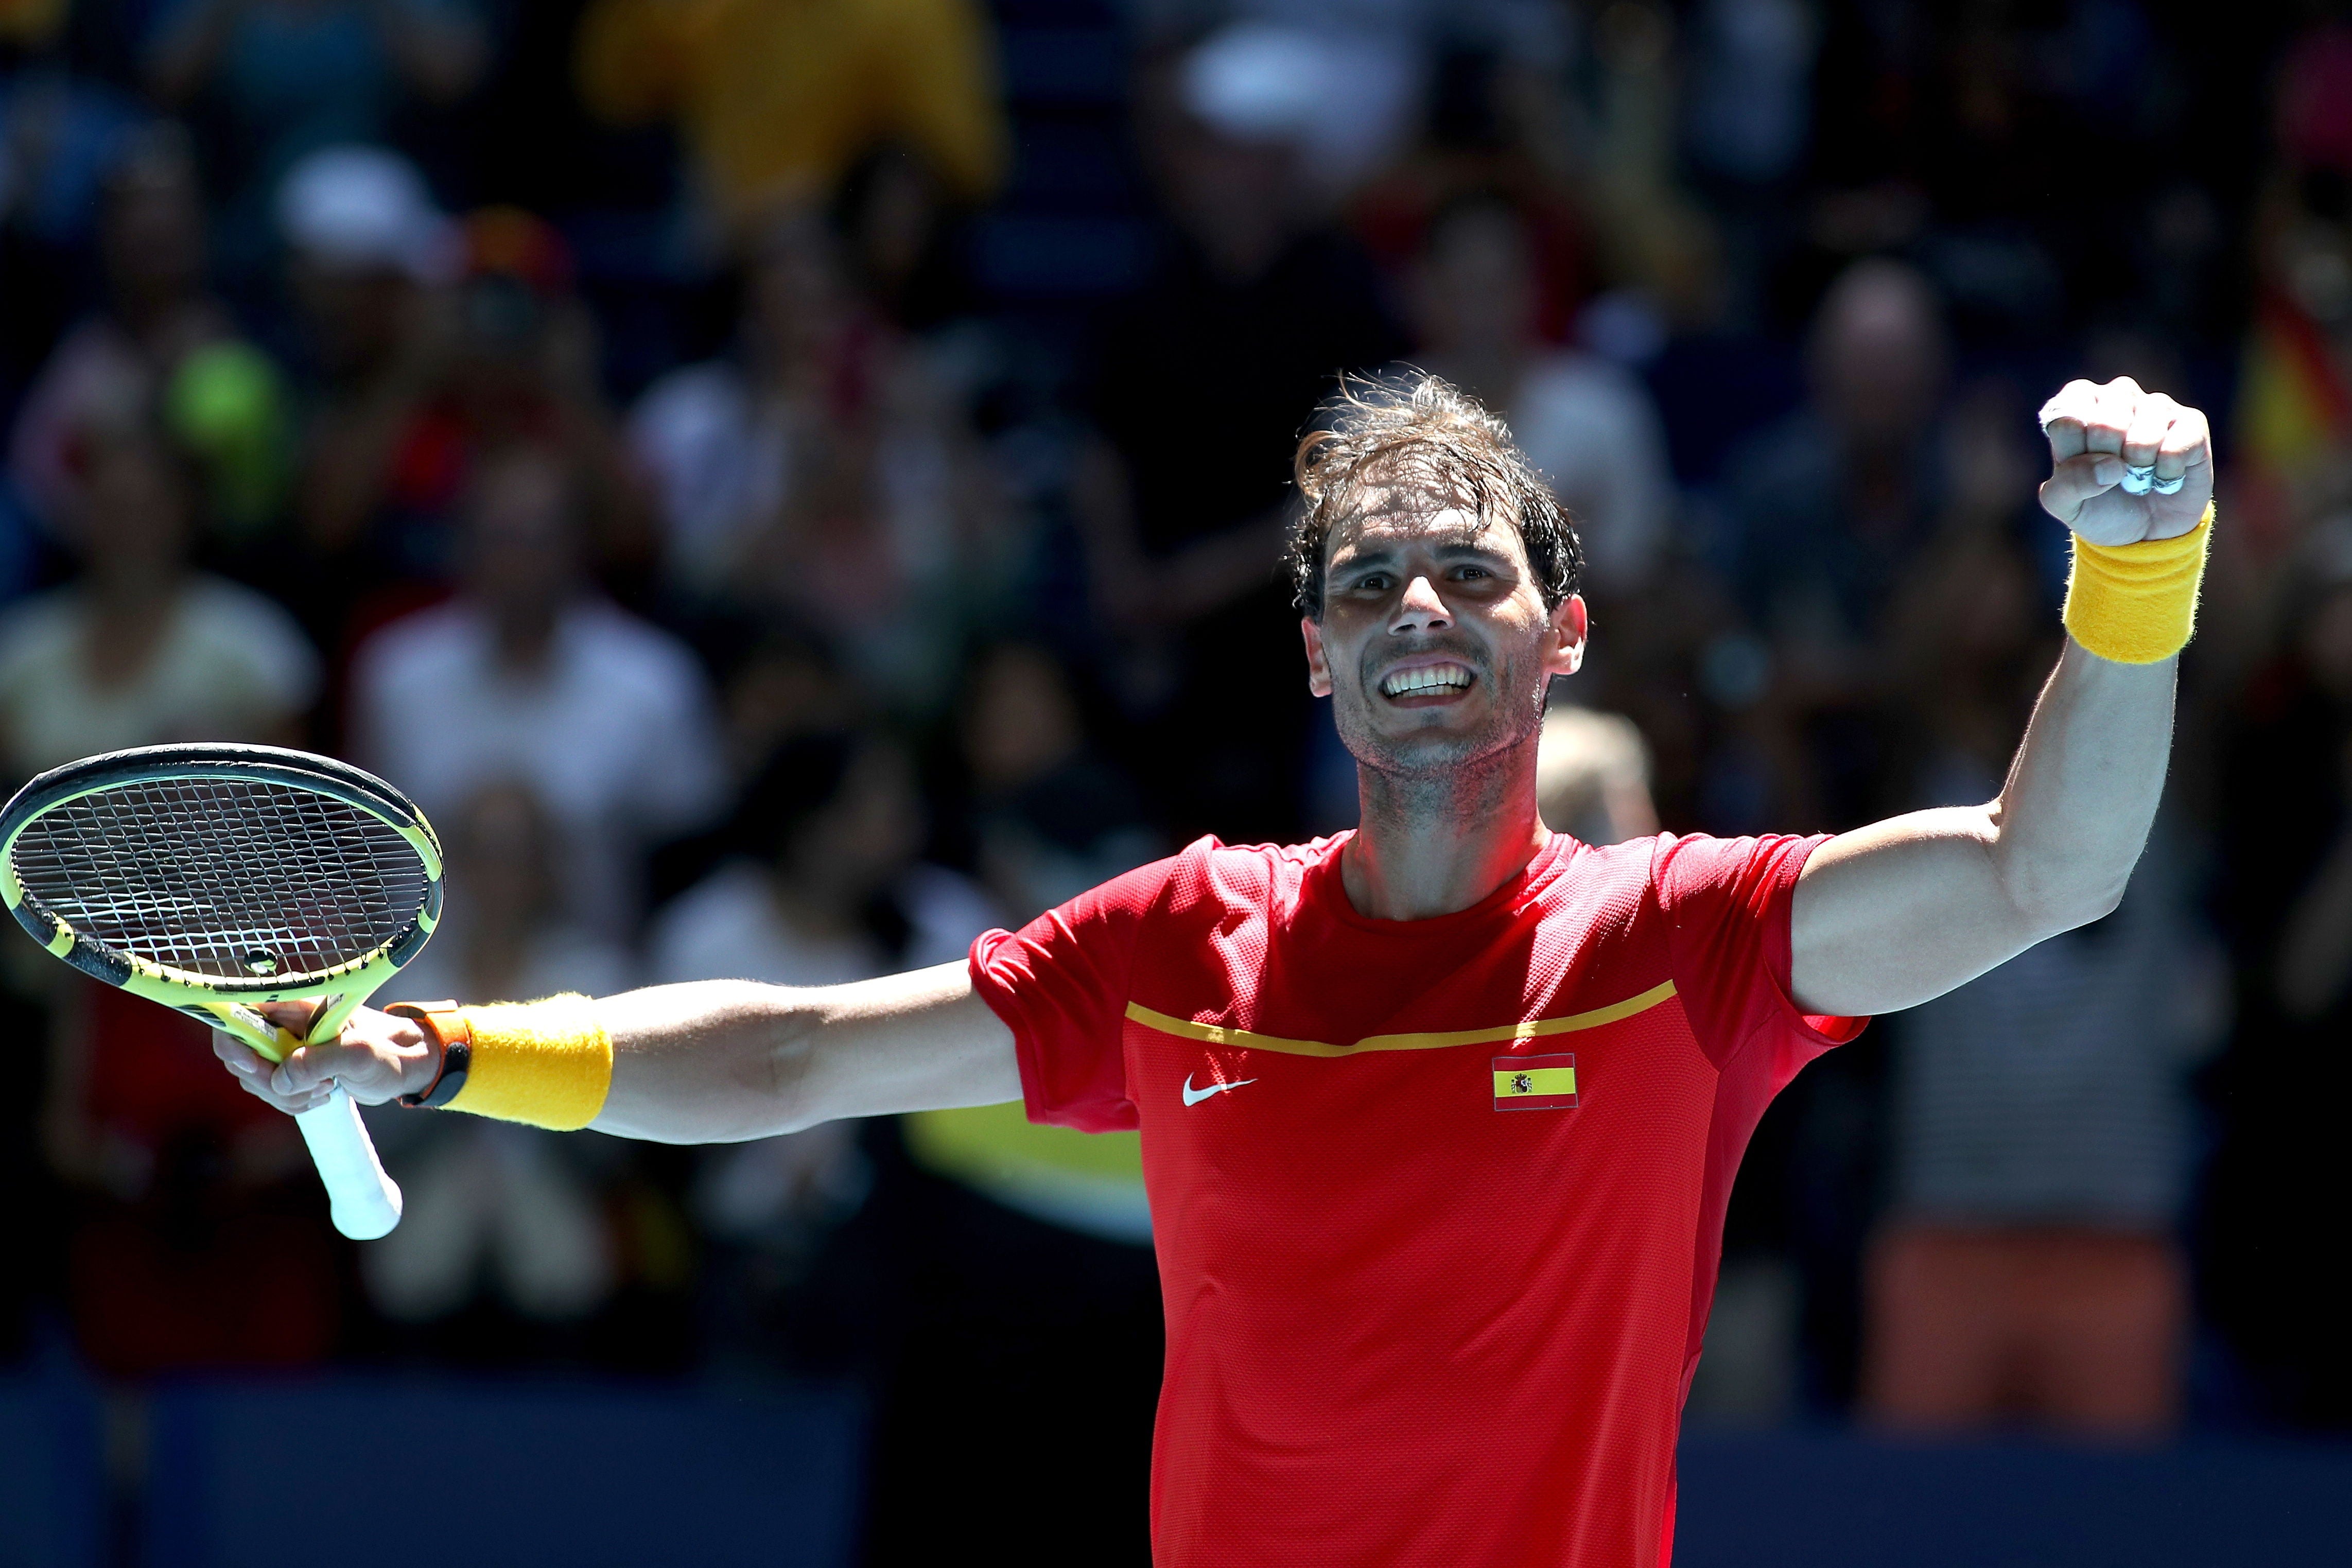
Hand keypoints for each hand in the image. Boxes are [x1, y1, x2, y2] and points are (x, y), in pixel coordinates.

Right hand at [212, 1002, 437, 1114]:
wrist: (404, 1065)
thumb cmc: (388, 1050)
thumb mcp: (359, 1053)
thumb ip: (318, 1061)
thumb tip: (278, 1079)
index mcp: (295, 1003)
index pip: (238, 1012)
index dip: (233, 1040)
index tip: (254, 1066)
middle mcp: (283, 1022)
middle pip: (240, 1052)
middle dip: (266, 1079)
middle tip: (312, 1085)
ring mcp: (284, 1046)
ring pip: (253, 1077)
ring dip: (284, 1094)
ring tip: (325, 1089)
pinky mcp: (290, 1068)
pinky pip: (270, 1090)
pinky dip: (291, 1101)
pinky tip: (321, 1096)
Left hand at [2036, 377, 2212, 545]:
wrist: (2144, 528)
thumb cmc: (2098, 505)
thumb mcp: (2065, 503)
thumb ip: (2068, 483)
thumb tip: (2110, 466)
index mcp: (2077, 406)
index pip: (2067, 417)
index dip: (2074, 451)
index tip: (2081, 466)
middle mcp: (2117, 396)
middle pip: (2103, 424)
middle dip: (2106, 462)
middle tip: (2112, 473)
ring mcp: (2156, 405)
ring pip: (2142, 438)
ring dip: (2138, 471)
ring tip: (2139, 475)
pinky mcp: (2191, 421)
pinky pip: (2175, 449)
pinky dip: (2166, 475)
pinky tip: (2165, 475)